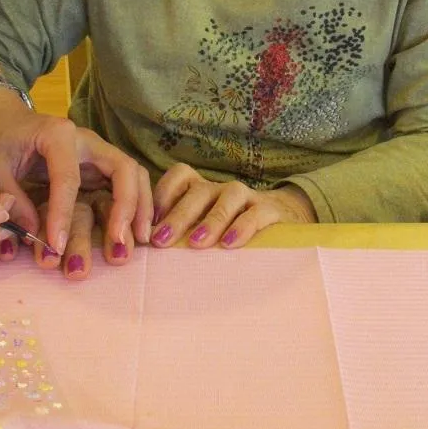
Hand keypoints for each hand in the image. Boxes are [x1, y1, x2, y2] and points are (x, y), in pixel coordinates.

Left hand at [0, 99, 153, 261]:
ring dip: (141, 206)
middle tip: (120, 241)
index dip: (63, 213)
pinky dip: (138, 204)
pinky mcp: (102, 165)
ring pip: (135, 174)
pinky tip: (137, 229)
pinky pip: (130, 181)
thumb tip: (32, 234)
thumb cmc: (0, 141)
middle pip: (123, 168)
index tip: (56, 246)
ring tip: (140, 239)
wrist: (9, 121)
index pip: (68, 177)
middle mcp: (88, 140)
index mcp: (58, 134)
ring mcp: (99, 152)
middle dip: (126, 205)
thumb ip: (10, 197)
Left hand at [150, 163, 316, 249]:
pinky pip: (256, 213)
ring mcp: (246, 197)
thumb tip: (145, 251)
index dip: (162, 194)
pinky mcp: (270, 210)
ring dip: (210, 220)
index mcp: (201, 189)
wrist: (282, 220)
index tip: (149, 224)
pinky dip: (243, 227)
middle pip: (198, 192)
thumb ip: (179, 234)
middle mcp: (220, 189)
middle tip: (161, 241)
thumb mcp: (202, 228)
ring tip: (196, 243)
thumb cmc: (229, 230)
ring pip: (228, 197)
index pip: (179, 176)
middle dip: (178, 215)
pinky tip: (230, 244)